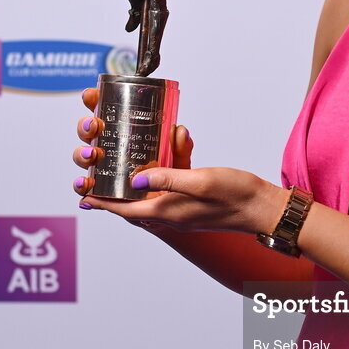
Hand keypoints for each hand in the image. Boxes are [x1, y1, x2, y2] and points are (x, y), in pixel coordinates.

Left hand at [72, 88, 286, 234]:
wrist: (265, 207)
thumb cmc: (236, 197)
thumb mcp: (201, 182)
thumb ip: (168, 178)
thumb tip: (136, 179)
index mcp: (166, 211)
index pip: (124, 208)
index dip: (102, 201)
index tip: (83, 192)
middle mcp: (170, 209)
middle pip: (134, 195)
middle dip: (118, 178)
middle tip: (104, 159)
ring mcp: (182, 202)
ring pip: (154, 182)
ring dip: (147, 163)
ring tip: (138, 143)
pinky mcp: (195, 193)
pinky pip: (176, 175)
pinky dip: (175, 157)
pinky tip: (181, 136)